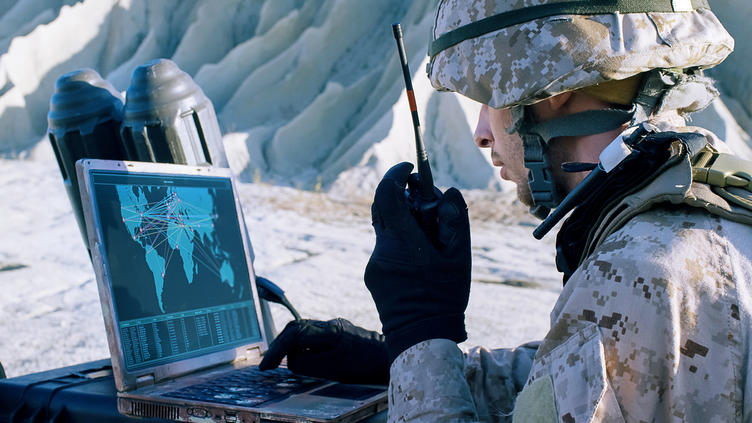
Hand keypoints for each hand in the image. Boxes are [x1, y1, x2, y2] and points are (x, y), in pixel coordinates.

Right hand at [258, 318, 388, 384]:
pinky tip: (302, 360)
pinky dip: (303, 347)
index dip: (277, 350)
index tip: (266, 365)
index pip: (295, 334)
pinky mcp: (340, 334)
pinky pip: (314, 337)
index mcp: (329, 331)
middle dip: (280, 345)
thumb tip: (291, 359)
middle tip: (268, 364)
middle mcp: (331, 325)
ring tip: (280, 363)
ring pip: (304, 332)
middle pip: (296, 328)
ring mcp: (336, 327)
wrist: (392, 358)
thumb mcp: (332, 369)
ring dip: (291, 346)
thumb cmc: (365, 365)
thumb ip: (307, 363)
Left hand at [365, 162, 470, 362]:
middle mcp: (382, 249)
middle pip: (384, 209)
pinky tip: (420, 260)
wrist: (420, 337)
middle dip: (402, 198)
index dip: (395, 175)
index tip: (409, 168)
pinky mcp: (371, 275)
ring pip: (386, 230)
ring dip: (404, 224)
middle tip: (425, 202)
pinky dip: (401, 243)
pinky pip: (386, 248)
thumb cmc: (444, 297)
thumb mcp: (460, 257)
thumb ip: (455, 219)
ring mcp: (373, 263)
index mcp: (403, 242)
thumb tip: (447, 191)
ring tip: (430, 240)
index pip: (386, 195)